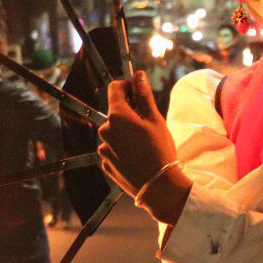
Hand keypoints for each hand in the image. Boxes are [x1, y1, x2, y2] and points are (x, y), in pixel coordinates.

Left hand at [97, 72, 191, 222]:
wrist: (158, 186)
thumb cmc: (159, 150)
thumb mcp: (155, 120)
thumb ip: (143, 96)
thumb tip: (137, 75)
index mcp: (117, 115)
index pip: (114, 88)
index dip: (127, 86)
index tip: (138, 92)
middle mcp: (105, 130)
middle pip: (115, 112)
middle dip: (129, 113)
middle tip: (148, 124)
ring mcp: (103, 148)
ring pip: (114, 132)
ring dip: (125, 132)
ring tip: (144, 145)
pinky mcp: (105, 164)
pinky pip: (113, 149)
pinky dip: (123, 149)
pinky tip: (138, 157)